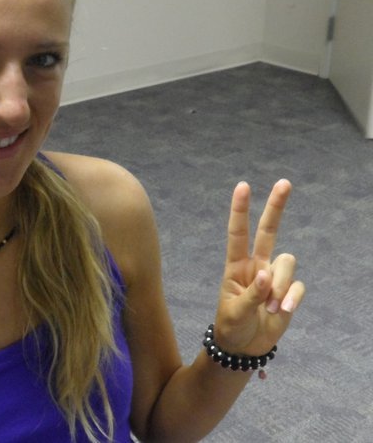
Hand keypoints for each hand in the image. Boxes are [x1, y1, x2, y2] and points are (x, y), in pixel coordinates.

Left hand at [214, 180, 304, 355]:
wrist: (244, 348)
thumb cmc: (232, 326)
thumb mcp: (234, 312)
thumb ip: (251, 294)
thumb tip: (266, 275)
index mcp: (236, 266)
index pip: (237, 233)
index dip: (240, 210)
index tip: (243, 186)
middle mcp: (256, 265)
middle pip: (268, 231)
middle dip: (276, 207)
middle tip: (284, 182)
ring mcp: (274, 278)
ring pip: (287, 264)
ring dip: (281, 285)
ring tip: (269, 306)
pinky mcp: (288, 292)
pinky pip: (297, 286)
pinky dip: (291, 297)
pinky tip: (281, 311)